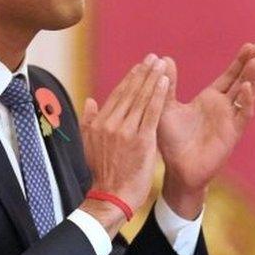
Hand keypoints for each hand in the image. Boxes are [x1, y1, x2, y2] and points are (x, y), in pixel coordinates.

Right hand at [79, 54, 168, 235]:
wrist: (110, 196)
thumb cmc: (103, 173)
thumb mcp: (89, 144)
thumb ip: (89, 120)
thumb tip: (90, 100)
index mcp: (99, 123)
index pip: (118, 94)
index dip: (130, 78)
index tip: (140, 65)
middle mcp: (111, 123)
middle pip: (130, 92)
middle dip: (143, 72)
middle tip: (154, 57)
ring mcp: (126, 131)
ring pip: (141, 99)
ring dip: (153, 79)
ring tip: (161, 64)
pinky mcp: (142, 140)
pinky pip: (152, 112)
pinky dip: (159, 95)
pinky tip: (165, 82)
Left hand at [158, 43, 254, 217]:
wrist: (177, 169)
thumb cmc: (171, 141)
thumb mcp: (166, 107)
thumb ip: (167, 84)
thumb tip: (164, 58)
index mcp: (210, 99)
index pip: (229, 76)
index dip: (239, 61)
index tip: (249, 45)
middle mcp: (223, 107)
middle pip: (242, 81)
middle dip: (250, 64)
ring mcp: (230, 120)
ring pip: (246, 95)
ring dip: (251, 79)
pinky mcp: (232, 134)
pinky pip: (242, 115)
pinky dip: (246, 101)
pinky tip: (246, 87)